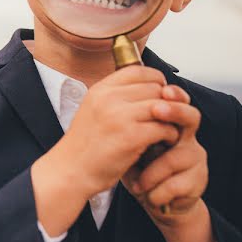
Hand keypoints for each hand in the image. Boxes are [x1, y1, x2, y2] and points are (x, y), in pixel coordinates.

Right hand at [62, 65, 183, 193]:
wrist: (70, 171)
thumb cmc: (85, 146)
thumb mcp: (94, 110)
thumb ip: (117, 97)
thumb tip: (151, 87)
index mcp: (100, 90)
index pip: (137, 69)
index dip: (155, 80)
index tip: (159, 94)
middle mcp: (109, 98)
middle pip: (155, 87)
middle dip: (166, 102)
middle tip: (166, 117)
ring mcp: (120, 116)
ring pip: (163, 106)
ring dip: (171, 119)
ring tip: (166, 131)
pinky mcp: (131, 137)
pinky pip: (164, 128)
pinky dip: (170, 136)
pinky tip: (162, 143)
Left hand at [123, 84, 206, 221]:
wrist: (150, 198)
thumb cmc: (137, 166)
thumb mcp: (128, 141)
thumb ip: (127, 120)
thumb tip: (112, 95)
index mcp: (169, 124)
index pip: (176, 101)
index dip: (173, 95)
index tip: (163, 90)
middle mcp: (186, 137)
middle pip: (191, 117)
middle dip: (176, 112)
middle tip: (157, 112)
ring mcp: (195, 159)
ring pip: (175, 158)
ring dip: (151, 174)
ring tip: (138, 184)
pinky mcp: (198, 181)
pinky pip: (175, 185)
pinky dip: (156, 192)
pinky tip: (147, 195)